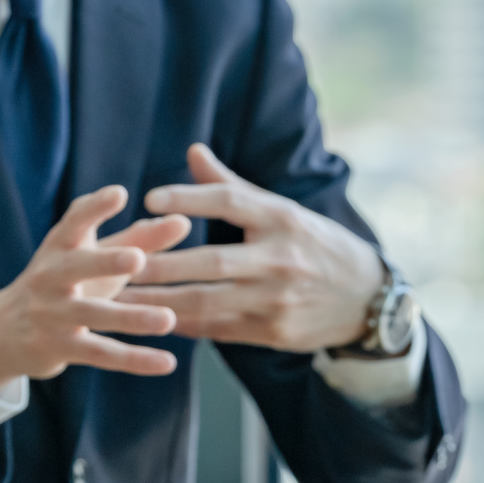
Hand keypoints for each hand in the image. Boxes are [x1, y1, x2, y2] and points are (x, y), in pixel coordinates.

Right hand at [0, 186, 192, 390]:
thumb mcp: (93, 257)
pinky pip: (101, 354)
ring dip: (131, 318)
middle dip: (106, 262)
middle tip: (137, 259)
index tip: (118, 193)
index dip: (95, 208)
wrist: (6, 332)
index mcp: (59, 246)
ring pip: (94, 315)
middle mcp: (51, 277)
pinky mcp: (61, 348)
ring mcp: (53, 314)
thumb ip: (139, 239)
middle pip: (77, 267)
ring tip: (168, 319)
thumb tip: (184, 221)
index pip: (74, 222)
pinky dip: (134, 360)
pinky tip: (167, 363)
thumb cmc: (66, 283)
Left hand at [122, 145, 387, 352]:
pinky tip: (155, 321)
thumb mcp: (281, 209)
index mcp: (281, 218)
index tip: (149, 199)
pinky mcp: (273, 332)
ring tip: (122, 299)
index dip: (189, 199)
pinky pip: (219, 330)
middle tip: (118, 263)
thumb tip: (192, 150)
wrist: (365, 299)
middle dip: (161, 264)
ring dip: (162, 302)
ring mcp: (277, 299)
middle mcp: (280, 258)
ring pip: (208, 301)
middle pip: (211, 260)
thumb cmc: (314, 245)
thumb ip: (232, 185)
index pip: (230, 202)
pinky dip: (185, 325)